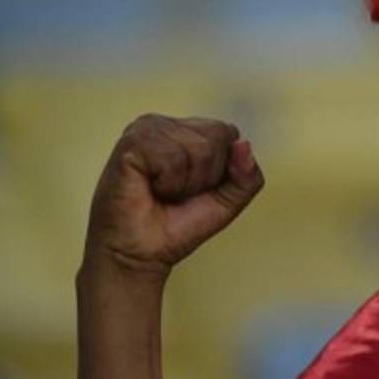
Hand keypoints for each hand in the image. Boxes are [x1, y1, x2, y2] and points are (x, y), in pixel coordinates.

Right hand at [82, 114, 264, 280]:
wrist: (141, 254)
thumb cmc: (177, 225)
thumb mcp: (228, 201)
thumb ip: (247, 175)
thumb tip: (244, 145)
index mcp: (185, 130)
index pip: (230, 133)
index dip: (222, 169)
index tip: (196, 189)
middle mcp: (164, 124)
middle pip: (218, 136)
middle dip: (206, 176)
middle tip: (176, 193)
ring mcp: (146, 130)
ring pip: (200, 148)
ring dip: (186, 183)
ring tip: (162, 192)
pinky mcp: (131, 143)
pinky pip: (174, 158)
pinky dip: (169, 183)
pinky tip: (149, 189)